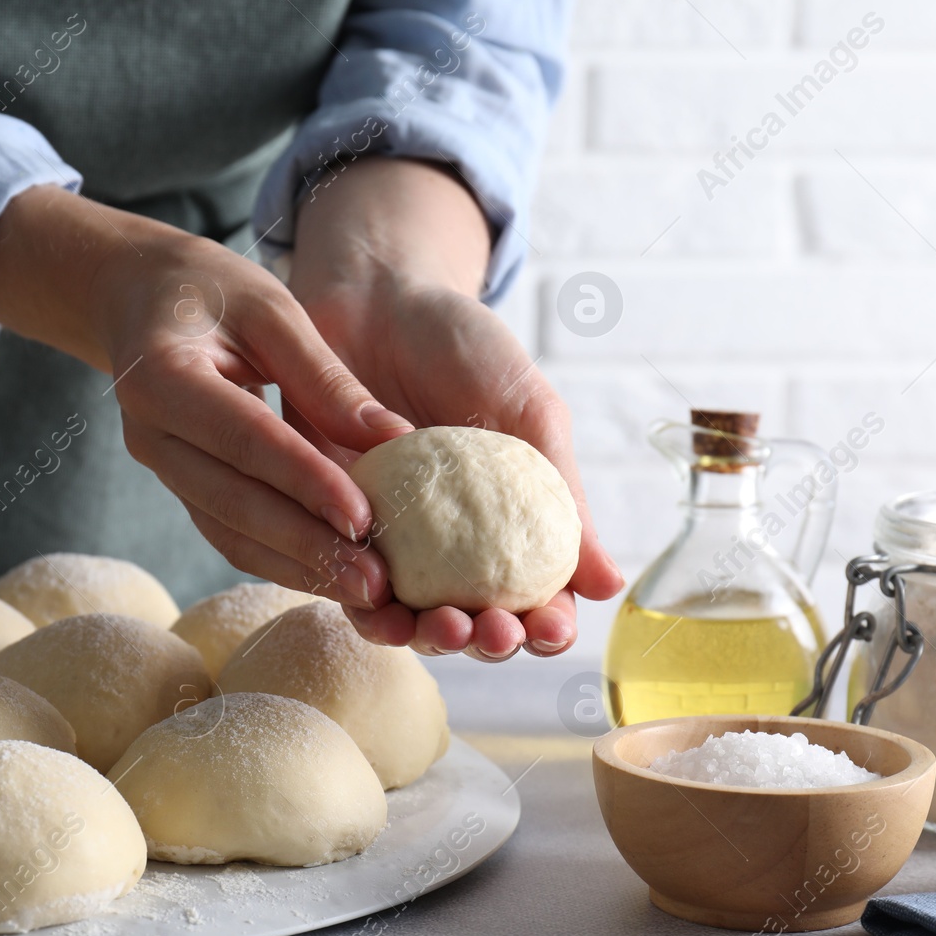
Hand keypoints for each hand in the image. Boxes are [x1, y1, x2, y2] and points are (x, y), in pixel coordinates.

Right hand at [0, 185, 411, 608]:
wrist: (137, 297)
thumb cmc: (210, 288)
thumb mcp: (271, 309)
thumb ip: (326, 376)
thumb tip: (395, 441)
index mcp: (161, 374)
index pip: (244, 439)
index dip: (304, 481)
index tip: (365, 517)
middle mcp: (150, 434)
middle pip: (234, 504)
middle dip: (308, 548)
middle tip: (377, 584)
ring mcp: (160, 469)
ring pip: (231, 535)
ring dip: (300, 569)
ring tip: (368, 593)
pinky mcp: (183, 489)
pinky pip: (231, 536)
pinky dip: (283, 561)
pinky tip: (335, 578)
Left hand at [288, 159, 623, 659]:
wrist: (373, 293)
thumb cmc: (462, 344)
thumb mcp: (527, 411)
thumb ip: (561, 494)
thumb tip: (607, 586)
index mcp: (511, 525)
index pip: (535, 601)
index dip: (544, 629)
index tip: (546, 628)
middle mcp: (451, 546)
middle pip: (472, 623)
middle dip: (484, 643)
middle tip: (488, 630)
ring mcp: (389, 539)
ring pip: (405, 616)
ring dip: (422, 636)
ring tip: (434, 625)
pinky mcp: (327, 522)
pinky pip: (338, 576)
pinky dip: (355, 596)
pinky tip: (372, 595)